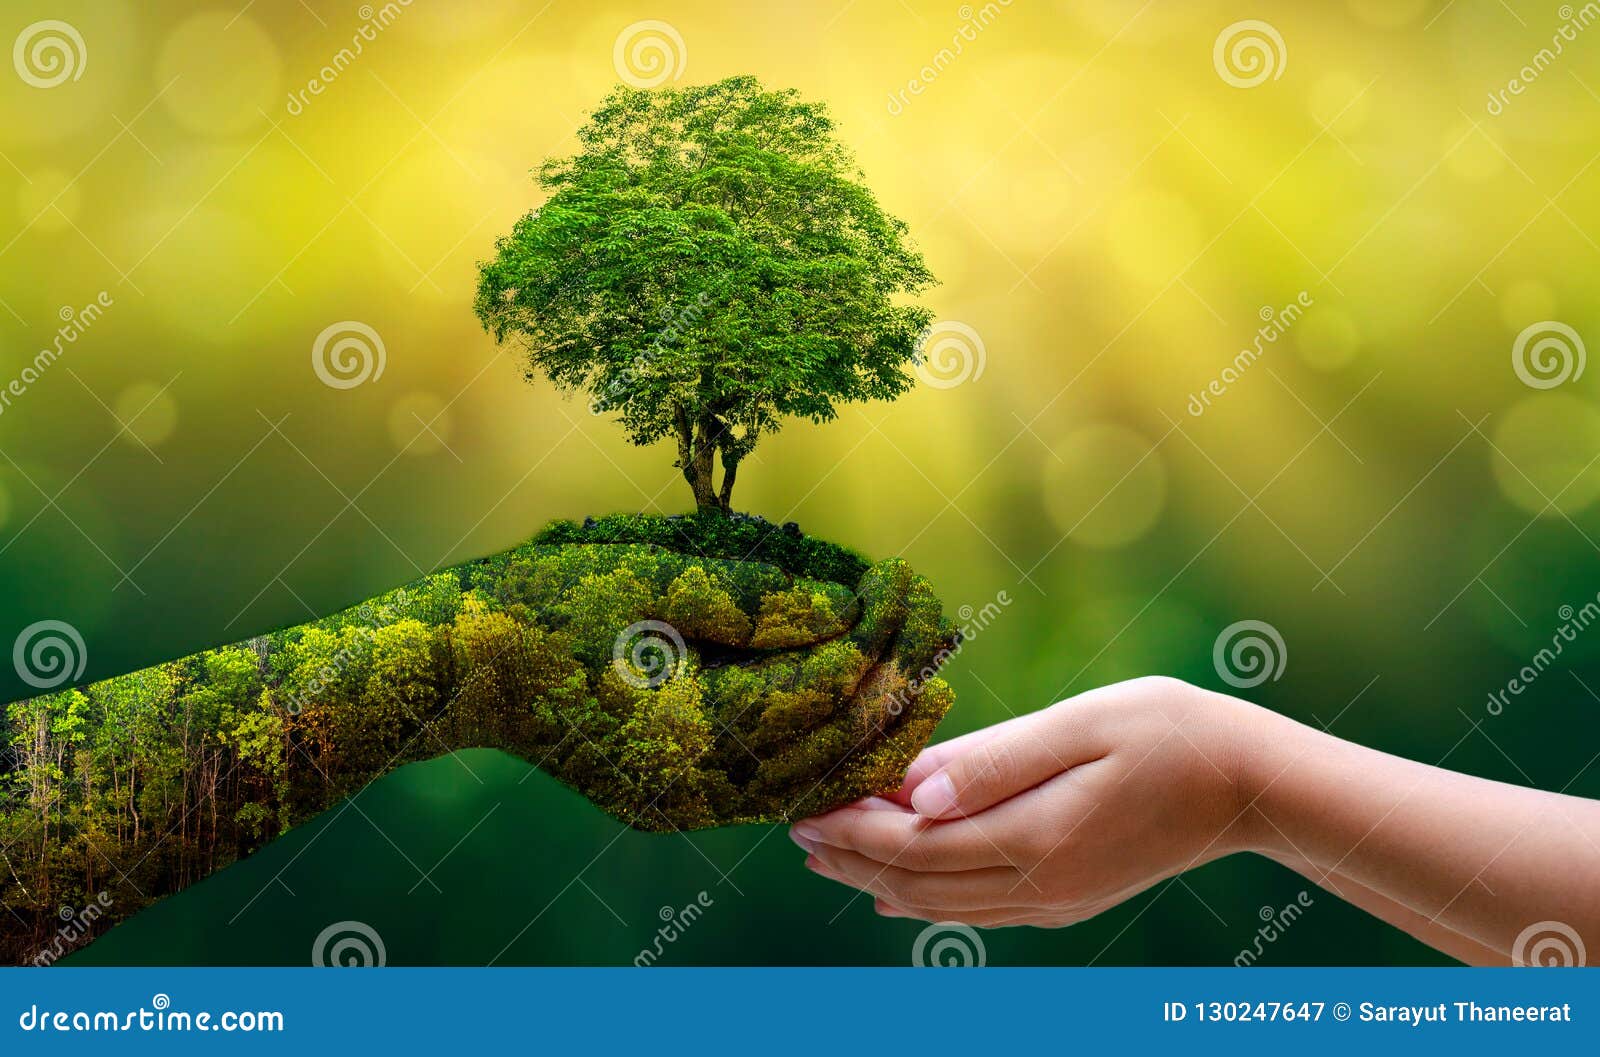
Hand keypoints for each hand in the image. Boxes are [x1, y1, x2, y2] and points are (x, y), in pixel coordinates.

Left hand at [789, 677, 1271, 927]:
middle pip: (916, 884)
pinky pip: (975, 911)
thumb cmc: (1172, 732)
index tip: (802, 807)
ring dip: (878, 880)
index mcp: (1036, 838)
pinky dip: (923, 897)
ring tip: (828, 852)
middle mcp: (1038, 885)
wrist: (1252, 785)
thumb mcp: (1082, 726)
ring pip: (941, 905)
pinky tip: (897, 885)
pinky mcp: (1065, 899)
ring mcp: (1053, 901)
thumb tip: (912, 790)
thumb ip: (994, 761)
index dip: (851, 830)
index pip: (913, 846)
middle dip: (850, 858)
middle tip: (796, 827)